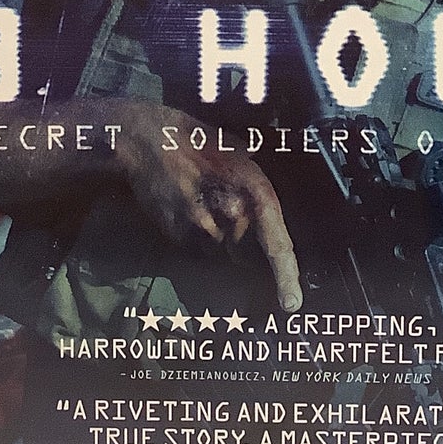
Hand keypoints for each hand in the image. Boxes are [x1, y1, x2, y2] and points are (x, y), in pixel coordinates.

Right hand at [110, 105, 302, 308]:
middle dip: (242, 239)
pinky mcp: (179, 237)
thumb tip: (268, 218)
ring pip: (220, 251)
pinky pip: (197, 249)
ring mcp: (204, 229)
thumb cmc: (200, 142)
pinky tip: (188, 208)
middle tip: (224, 206)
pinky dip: (196, 237)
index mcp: (255, 192)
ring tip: (203, 200)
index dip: (287, 276)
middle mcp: (232, 215)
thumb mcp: (243, 155)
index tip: (292, 303)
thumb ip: (258, 191)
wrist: (150, 141)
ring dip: (217, 237)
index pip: (277, 244)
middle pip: (247, 252)